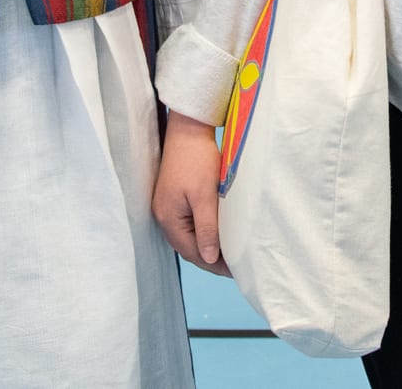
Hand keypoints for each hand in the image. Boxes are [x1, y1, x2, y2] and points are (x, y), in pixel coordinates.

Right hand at [154, 112, 230, 275]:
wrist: (187, 131)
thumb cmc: (197, 160)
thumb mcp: (205, 196)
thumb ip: (206, 229)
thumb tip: (209, 258)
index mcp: (169, 219)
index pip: (193, 253)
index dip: (214, 264)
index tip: (236, 271)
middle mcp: (164, 217)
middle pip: (189, 248)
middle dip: (211, 259)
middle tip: (236, 266)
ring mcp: (167, 208)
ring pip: (189, 237)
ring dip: (207, 246)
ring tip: (230, 252)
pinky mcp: (174, 199)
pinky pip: (188, 224)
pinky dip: (203, 232)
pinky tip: (217, 232)